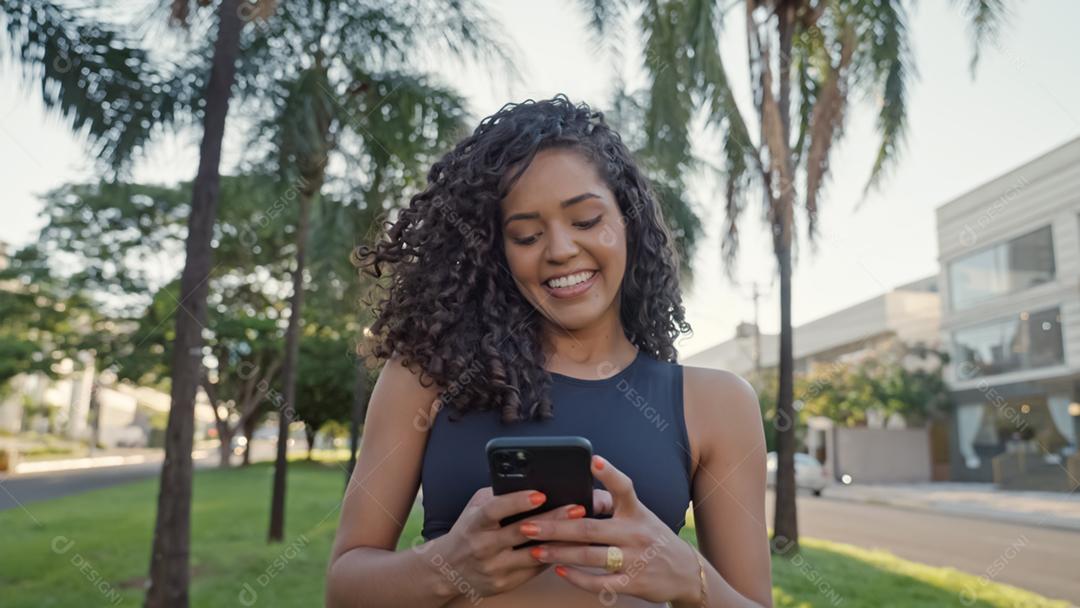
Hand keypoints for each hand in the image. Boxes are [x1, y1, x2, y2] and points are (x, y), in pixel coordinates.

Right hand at [429, 486, 613, 597]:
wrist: (448, 570)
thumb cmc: (468, 531)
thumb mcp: (474, 509)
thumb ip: (497, 496)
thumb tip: (528, 480)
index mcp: (475, 524)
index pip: (495, 510)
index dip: (517, 501)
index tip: (540, 494)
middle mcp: (483, 547)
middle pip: (522, 532)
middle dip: (552, 519)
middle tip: (577, 508)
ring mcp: (495, 568)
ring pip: (533, 555)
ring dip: (560, 541)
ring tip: (581, 529)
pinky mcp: (505, 584)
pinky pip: (535, 569)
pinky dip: (554, 556)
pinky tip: (571, 546)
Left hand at [517, 455, 702, 604]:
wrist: (684, 571)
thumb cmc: (652, 537)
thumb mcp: (639, 515)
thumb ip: (613, 505)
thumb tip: (578, 494)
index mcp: (636, 511)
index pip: (624, 488)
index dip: (609, 474)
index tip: (593, 461)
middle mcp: (635, 533)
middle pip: (589, 528)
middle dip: (555, 526)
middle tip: (529, 524)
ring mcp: (635, 559)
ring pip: (589, 556)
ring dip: (558, 553)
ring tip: (535, 549)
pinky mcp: (633, 583)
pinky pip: (599, 582)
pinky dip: (576, 577)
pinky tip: (559, 570)